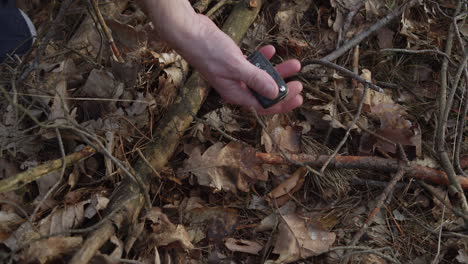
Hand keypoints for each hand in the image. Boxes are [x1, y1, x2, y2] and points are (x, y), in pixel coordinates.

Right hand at [171, 14, 302, 114]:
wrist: (190, 32)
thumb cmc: (209, 51)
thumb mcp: (236, 67)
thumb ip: (257, 80)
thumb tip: (275, 94)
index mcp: (235, 94)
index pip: (262, 106)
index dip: (281, 103)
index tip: (297, 96)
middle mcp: (236, 87)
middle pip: (265, 93)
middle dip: (283, 88)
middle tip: (300, 83)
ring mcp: (236, 74)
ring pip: (262, 77)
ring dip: (277, 71)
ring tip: (295, 63)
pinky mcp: (235, 61)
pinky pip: (254, 63)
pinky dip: (264, 58)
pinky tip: (271, 50)